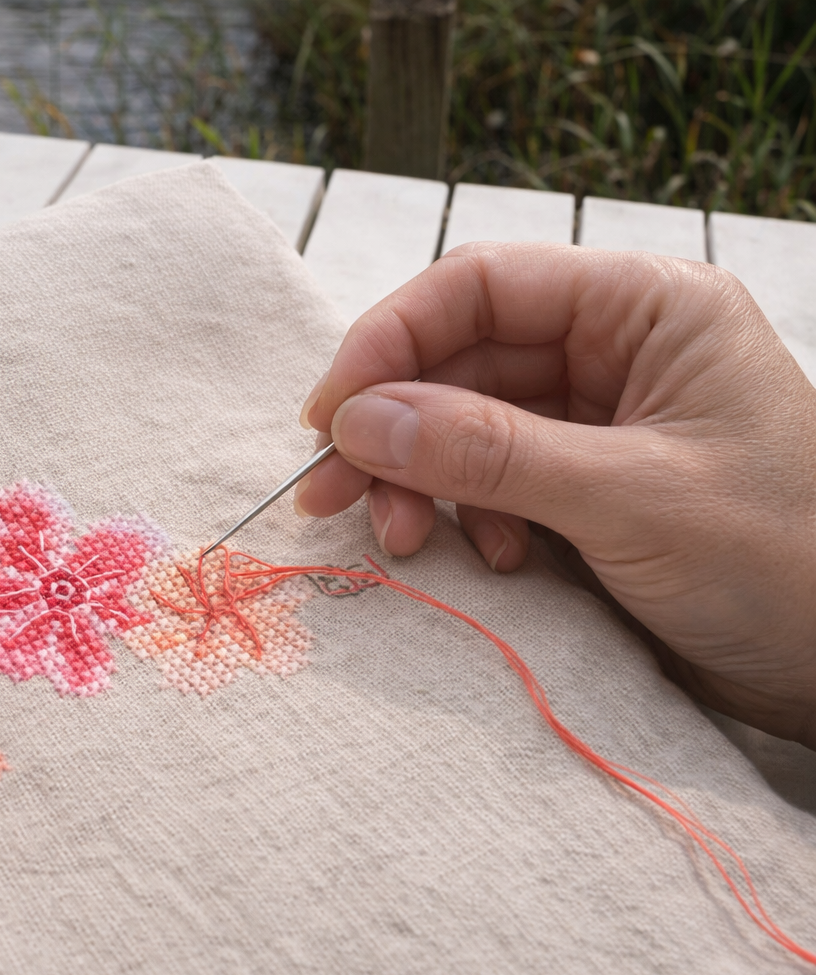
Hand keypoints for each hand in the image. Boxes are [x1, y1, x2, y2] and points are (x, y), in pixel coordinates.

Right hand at [295, 243, 815, 743]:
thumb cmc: (784, 564)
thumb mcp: (630, 500)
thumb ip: (489, 452)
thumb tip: (359, 419)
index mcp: (648, 308)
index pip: (483, 286)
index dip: (392, 339)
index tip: (330, 413)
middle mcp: (617, 349)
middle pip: (460, 358)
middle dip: (394, 428)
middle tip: (329, 493)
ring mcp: (599, 419)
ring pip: (463, 423)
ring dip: (420, 480)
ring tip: (401, 540)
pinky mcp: (585, 486)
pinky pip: (491, 481)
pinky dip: (468, 518)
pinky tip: (489, 560)